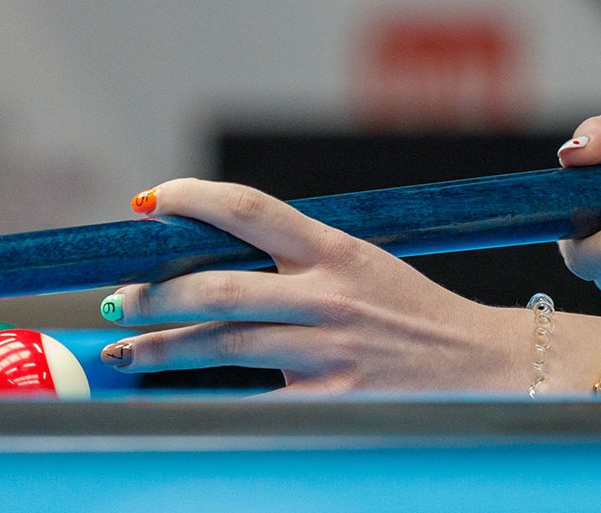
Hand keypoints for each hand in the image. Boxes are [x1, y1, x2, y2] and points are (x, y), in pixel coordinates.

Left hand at [95, 180, 526, 393]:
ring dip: (163, 348)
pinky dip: (209, 401)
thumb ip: (301, 258)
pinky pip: (255, 400)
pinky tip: (177, 402)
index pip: (249, 208)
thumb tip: (219, 256)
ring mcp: (329, 350)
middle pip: (218, 285)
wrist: (481, 364)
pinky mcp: (332, 399)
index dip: (191, 198)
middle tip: (119, 299)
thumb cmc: (413, 312)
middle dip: (156, 292)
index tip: (149, 204)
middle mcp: (328, 295)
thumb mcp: (363, 263)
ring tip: (127, 351)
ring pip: (223, 344)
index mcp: (335, 249)